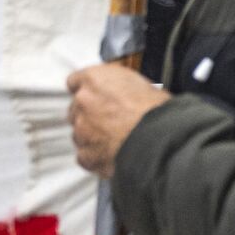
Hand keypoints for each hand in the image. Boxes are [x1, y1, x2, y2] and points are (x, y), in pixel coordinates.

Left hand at [67, 64, 169, 178]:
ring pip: (80, 133)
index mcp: (95, 79)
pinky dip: (96, 156)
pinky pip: (85, 155)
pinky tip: (113, 153)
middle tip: (112, 119)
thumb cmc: (156, 111)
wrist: (158, 138)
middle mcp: (83, 102)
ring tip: (116, 139)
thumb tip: (121, 94)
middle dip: (90, 114)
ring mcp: (81, 129)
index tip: (96, 95)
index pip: (75, 81)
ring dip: (92, 136)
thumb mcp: (142, 84)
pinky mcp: (86, 154)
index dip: (89, 90)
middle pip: (76, 108)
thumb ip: (119, 87)